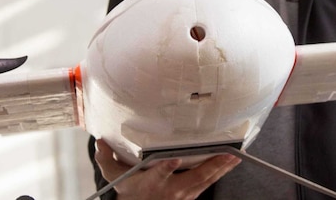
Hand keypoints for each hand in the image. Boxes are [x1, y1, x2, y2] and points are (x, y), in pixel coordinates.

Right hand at [94, 139, 240, 199]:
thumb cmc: (129, 189)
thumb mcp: (114, 177)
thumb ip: (106, 159)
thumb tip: (99, 141)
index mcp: (151, 183)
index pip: (159, 174)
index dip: (167, 167)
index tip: (173, 159)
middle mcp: (170, 190)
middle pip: (193, 178)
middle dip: (210, 166)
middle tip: (227, 154)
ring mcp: (184, 194)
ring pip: (205, 181)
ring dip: (221, 168)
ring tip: (236, 155)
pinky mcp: (192, 194)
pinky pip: (208, 182)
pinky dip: (221, 172)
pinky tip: (232, 162)